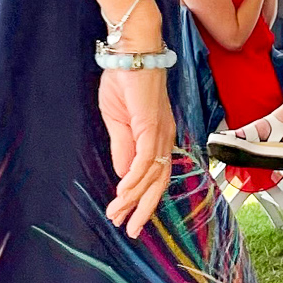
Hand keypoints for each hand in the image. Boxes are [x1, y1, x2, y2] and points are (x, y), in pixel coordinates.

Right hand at [99, 65, 175, 237]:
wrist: (131, 52)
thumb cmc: (125, 80)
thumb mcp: (118, 121)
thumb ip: (123, 148)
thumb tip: (123, 175)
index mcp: (157, 137)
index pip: (153, 175)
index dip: (141, 198)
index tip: (125, 216)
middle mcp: (164, 138)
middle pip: (159, 183)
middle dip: (143, 209)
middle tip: (130, 230)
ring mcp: (160, 132)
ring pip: (152, 175)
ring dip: (134, 198)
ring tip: (118, 216)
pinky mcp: (151, 125)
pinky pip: (145, 159)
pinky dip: (135, 178)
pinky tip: (123, 193)